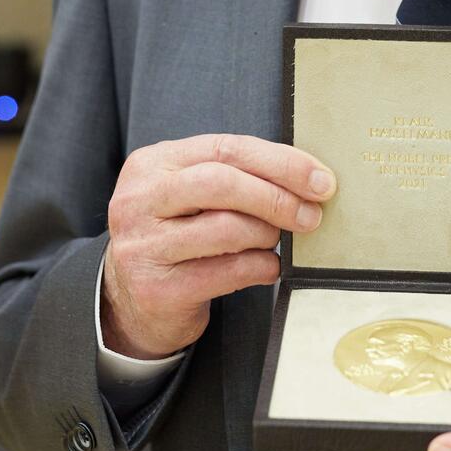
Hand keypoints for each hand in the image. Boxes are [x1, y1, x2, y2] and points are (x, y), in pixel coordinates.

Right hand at [101, 133, 335, 359]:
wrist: (131, 302)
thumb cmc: (178, 237)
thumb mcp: (191, 196)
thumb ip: (235, 177)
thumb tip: (309, 178)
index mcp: (151, 164)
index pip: (225, 149)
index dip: (280, 162)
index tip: (319, 178)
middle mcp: (138, 200)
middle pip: (222, 183)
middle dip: (277, 197)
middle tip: (312, 213)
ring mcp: (143, 246)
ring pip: (227, 228)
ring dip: (268, 234)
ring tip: (276, 240)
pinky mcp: (157, 289)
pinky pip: (228, 271)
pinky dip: (261, 266)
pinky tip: (267, 267)